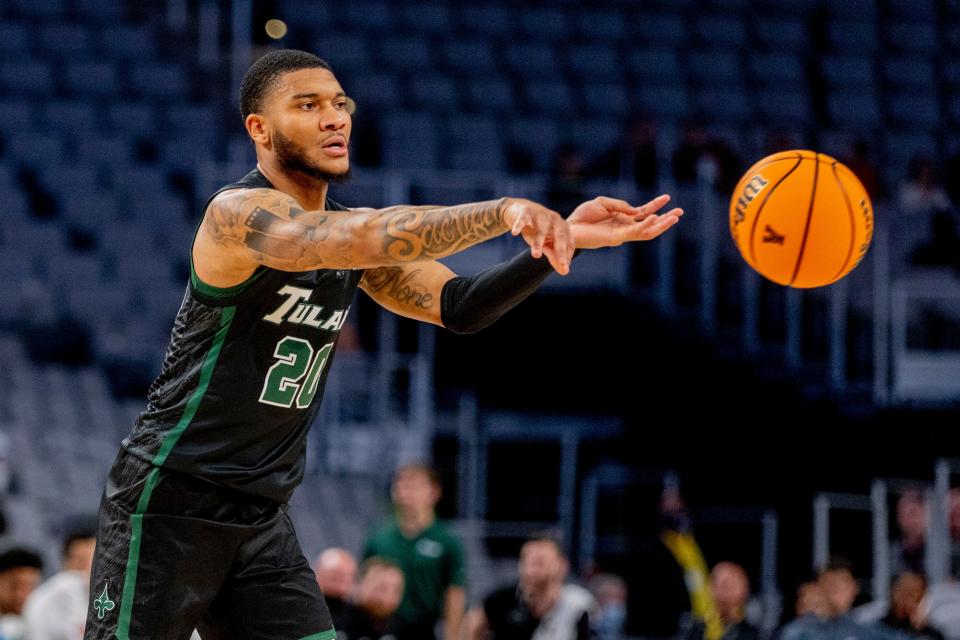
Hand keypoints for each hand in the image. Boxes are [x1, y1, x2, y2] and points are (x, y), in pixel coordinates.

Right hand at [503, 198, 573, 274]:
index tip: (564, 268)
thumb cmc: (537, 229)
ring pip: (540, 231)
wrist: (520, 210)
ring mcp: (540, 215)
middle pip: (559, 236)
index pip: (568, 243)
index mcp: (562, 227)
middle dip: (560, 250)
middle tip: (562, 264)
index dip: (566, 255)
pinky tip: (514, 233)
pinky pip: (523, 220)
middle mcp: (555, 220)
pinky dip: (518, 225)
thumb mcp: (546, 243)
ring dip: (538, 243)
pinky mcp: (526, 212)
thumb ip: (555, 256)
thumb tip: (565, 272)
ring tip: (536, 255)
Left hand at [567, 194, 682, 248]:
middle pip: (650, 225)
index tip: (668, 197)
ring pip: (647, 232)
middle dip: (666, 219)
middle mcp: (625, 227)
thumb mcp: (604, 203)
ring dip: (661, 225)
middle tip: (680, 212)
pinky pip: (635, 232)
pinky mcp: (617, 237)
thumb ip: (622, 206)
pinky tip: (654, 218)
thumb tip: (638, 211)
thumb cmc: (584, 215)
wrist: (570, 226)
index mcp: (623, 219)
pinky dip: (646, 225)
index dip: (656, 205)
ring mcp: (622, 233)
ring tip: (674, 217)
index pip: (643, 213)